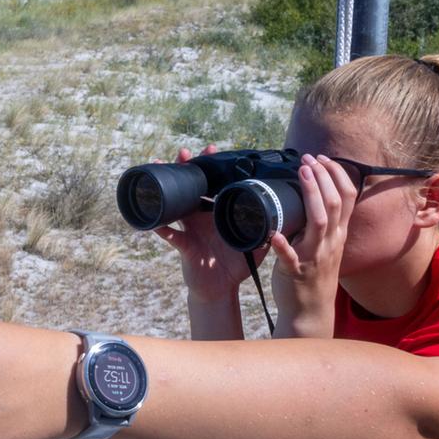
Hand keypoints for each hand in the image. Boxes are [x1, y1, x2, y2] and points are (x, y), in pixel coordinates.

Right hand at [151, 145, 264, 305]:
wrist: (221, 289)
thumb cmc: (235, 266)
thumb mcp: (254, 246)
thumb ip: (267, 231)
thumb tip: (283, 217)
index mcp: (220, 215)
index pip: (215, 186)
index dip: (212, 168)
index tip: (212, 149)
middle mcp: (202, 219)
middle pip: (192, 189)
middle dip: (187, 169)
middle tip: (185, 152)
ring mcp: (191, 230)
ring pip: (177, 205)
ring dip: (169, 190)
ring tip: (163, 170)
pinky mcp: (184, 246)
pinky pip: (171, 236)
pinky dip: (163, 229)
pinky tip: (155, 220)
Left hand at [267, 154, 356, 338]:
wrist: (311, 311)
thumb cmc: (314, 274)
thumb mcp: (328, 245)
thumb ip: (325, 223)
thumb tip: (314, 193)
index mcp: (338, 234)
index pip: (347, 197)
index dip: (337, 175)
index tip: (323, 158)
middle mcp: (331, 242)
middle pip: (335, 204)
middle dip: (323, 177)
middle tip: (308, 159)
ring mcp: (315, 257)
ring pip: (319, 223)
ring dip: (312, 196)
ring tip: (301, 174)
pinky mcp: (296, 272)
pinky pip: (290, 258)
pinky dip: (283, 245)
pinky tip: (274, 234)